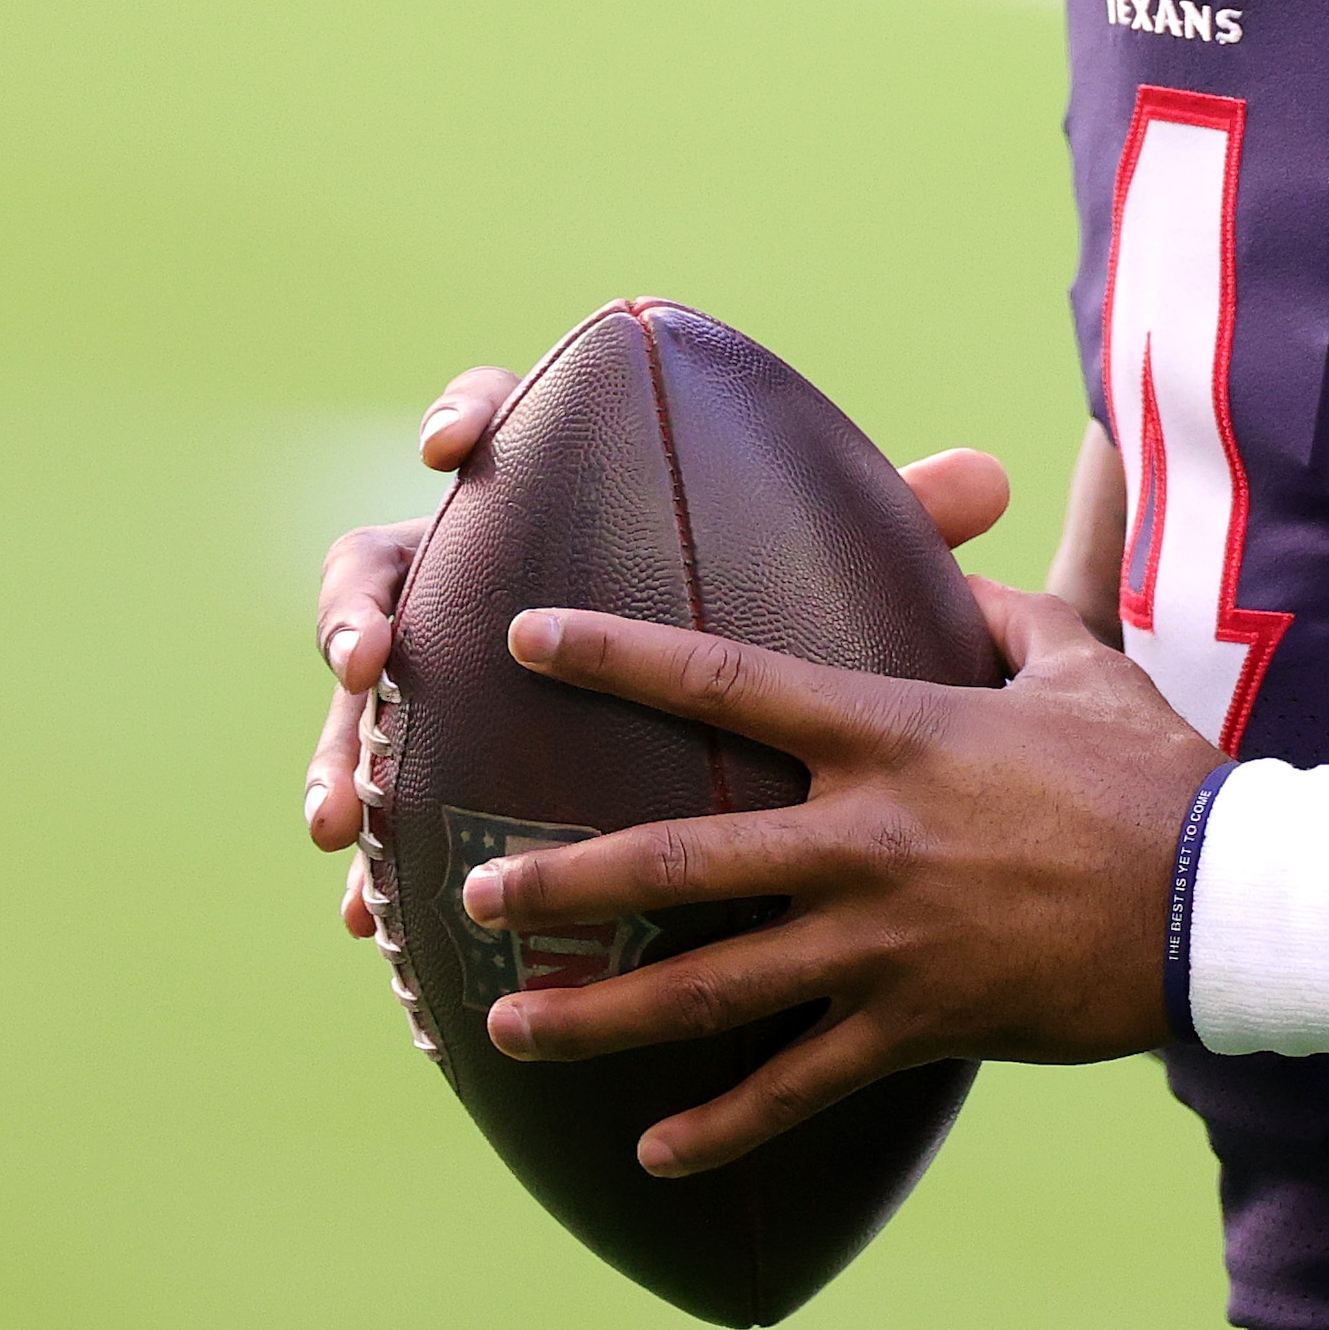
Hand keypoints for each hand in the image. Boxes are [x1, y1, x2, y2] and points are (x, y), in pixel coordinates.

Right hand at [296, 361, 1017, 940]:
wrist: (709, 727)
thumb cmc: (759, 604)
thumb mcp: (821, 572)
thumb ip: (884, 524)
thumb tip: (989, 477)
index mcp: (554, 497)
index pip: (497, 426)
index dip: (468, 417)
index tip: (459, 446)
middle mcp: (473, 576)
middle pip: (385, 566)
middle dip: (356, 606)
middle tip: (366, 656)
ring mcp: (434, 681)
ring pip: (358, 703)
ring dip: (339, 749)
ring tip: (342, 817)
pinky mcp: (427, 776)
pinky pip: (377, 811)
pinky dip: (363, 859)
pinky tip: (359, 912)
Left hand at [449, 585, 1215, 1175]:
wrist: (1219, 896)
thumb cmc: (1151, 768)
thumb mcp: (1078, 660)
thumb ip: (1001, 609)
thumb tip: (953, 563)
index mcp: (893, 733)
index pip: (729, 681)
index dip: (618, 653)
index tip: (526, 634)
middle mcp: (865, 835)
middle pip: (680, 855)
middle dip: (564, 879)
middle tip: (471, 893)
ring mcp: (883, 939)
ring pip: (711, 984)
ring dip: (599, 1013)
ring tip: (508, 1027)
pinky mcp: (916, 1022)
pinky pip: (797, 1087)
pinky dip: (720, 1127)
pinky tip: (650, 1154)